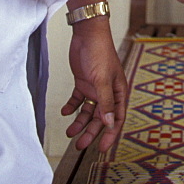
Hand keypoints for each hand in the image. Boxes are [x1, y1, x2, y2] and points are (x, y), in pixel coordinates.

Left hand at [62, 17, 127, 152]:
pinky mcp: (83, 82)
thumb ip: (105, 103)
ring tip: (69, 132)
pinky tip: (65, 112)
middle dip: (91, 132)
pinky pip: (77, 100)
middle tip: (79, 145)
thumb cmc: (100, 53)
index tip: (102, 149)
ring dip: (79, 122)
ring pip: (88, 111)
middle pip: (100, 118)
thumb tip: (109, 124)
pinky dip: (71, 107)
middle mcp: (108, 92)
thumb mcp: (102, 81)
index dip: (110, 134)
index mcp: (118, 92)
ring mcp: (95, 88)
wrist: (87, 34)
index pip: (116, 118)